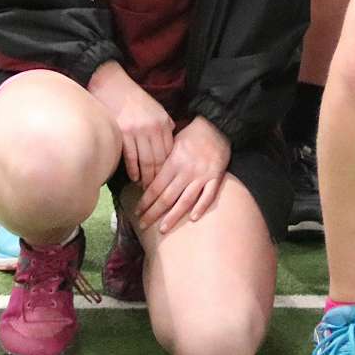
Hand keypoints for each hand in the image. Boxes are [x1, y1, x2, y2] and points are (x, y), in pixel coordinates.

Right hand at [89, 62, 175, 186]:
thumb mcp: (156, 108)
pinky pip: (130, 157)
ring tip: (145, 188)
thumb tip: (171, 138)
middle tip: (156, 191)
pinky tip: (134, 178)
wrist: (113, 84)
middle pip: (158, 160)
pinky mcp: (121, 133)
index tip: (167, 181)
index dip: (169, 169)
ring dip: (146, 177)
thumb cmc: (134, 98)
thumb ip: (165, 124)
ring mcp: (136, 132)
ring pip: (145, 161)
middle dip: (158, 177)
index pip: (169, 152)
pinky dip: (133, 169)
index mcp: (162, 123)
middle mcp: (152, 129)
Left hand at [135, 115, 232, 232]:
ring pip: (185, 200)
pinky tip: (192, 218)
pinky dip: (201, 207)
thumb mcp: (172, 142)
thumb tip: (146, 177)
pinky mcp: (216, 177)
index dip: (145, 202)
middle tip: (144, 225)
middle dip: (153, 213)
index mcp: (173, 162)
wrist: (217, 125)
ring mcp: (202, 175)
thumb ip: (162, 160)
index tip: (137, 212)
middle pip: (167, 197)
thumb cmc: (192, 133)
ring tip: (163, 229)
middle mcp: (186, 171)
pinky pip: (208, 195)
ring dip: (173, 216)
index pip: (155, 187)